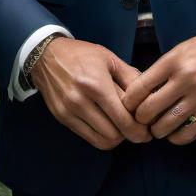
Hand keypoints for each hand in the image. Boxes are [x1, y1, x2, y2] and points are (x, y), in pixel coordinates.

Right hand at [31, 37, 153, 149]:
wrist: (46, 56)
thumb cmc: (82, 54)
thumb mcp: (109, 58)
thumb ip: (130, 77)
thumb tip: (149, 96)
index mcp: (96, 84)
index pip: (123, 119)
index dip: (139, 130)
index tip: (147, 131)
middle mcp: (81, 102)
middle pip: (114, 134)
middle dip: (129, 135)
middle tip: (137, 129)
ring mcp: (69, 112)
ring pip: (101, 141)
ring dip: (116, 138)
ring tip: (122, 127)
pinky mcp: (62, 119)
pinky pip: (88, 138)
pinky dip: (101, 136)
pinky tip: (107, 126)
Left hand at [120, 25, 195, 143]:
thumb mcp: (182, 49)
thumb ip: (163, 69)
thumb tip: (142, 91)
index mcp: (175, 61)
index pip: (140, 87)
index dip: (129, 101)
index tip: (129, 105)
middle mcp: (187, 79)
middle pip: (149, 110)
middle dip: (140, 119)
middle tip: (141, 119)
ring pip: (166, 126)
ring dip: (157, 130)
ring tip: (158, 127)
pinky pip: (188, 134)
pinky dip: (176, 137)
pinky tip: (175, 132)